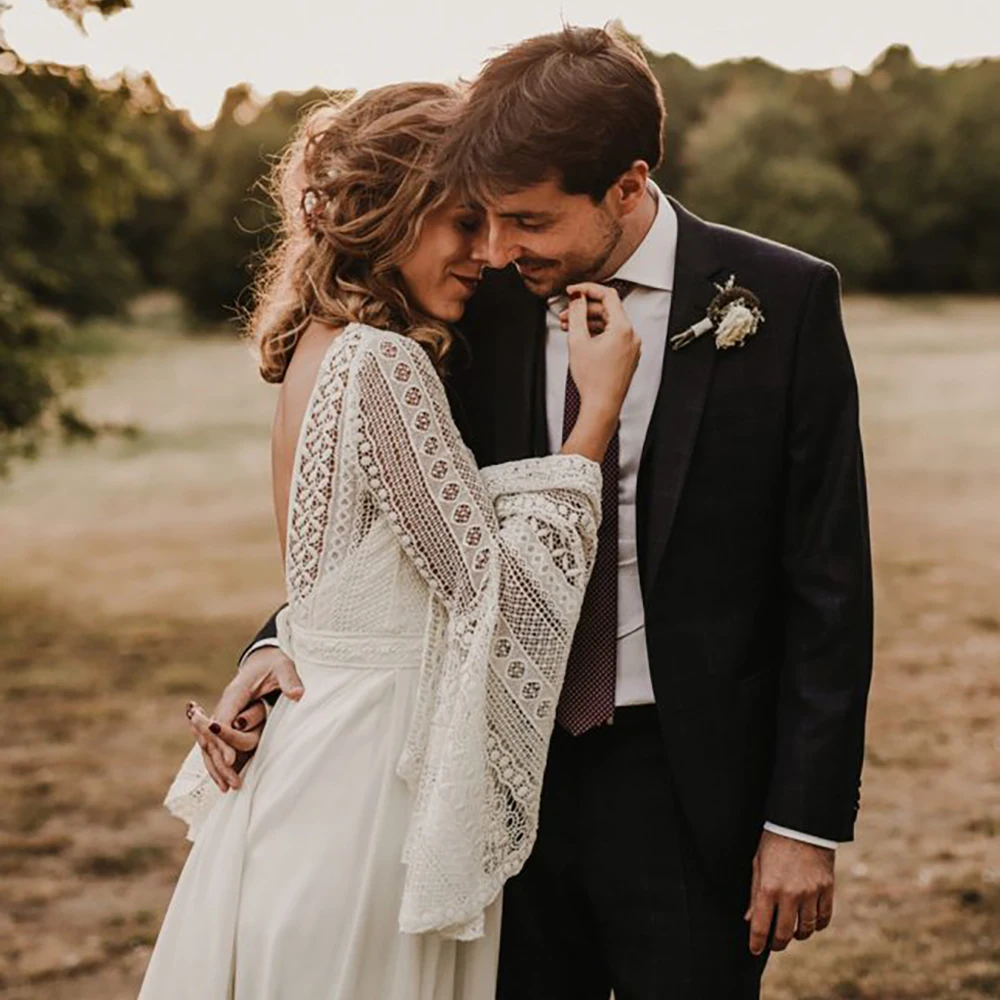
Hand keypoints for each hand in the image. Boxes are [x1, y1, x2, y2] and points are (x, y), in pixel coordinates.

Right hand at [185, 645, 303, 792]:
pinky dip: (217, 764)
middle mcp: (225, 706)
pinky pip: (215, 747)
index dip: (224, 739)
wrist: (265, 660)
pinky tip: (224, 782)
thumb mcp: (284, 667)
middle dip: (220, 760)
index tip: (231, 759)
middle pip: (211, 738)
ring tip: (229, 788)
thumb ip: (289, 680)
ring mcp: (224, 716)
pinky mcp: (227, 724)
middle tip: (234, 782)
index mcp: (235, 692)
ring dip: (217, 767)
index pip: (223, 719)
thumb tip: (297, 695)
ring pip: (209, 745)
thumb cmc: (275, 664)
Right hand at [563, 282, 639, 418]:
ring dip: (589, 322)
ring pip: (609, 324)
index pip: (608, 295)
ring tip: (569, 327)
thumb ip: (577, 314)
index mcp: (623, 328)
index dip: (588, 289)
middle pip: (607, 310)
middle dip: (585, 309)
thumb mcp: (578, 341)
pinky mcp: (627, 355)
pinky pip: (612, 336)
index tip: (573, 291)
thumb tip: (577, 298)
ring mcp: (631, 346)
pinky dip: (597, 333)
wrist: (602, 406)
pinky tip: (582, 338)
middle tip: (566, 312)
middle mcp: (632, 335)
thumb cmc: (593, 381)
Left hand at [745, 829, 834, 955]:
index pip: (761, 925)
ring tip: (792, 931)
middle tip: (774, 943)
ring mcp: (810, 892)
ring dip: (797, 934)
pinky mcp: (826, 889)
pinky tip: (809, 922)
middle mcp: (790, 893)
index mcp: (768, 886)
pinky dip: (816, 925)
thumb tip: (749, 919)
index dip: (757, 942)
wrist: (801, 824)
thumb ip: (754, 893)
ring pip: (806, 929)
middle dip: (777, 943)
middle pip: (784, 933)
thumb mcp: (758, 864)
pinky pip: (824, 918)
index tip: (755, 949)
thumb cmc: (774, 842)